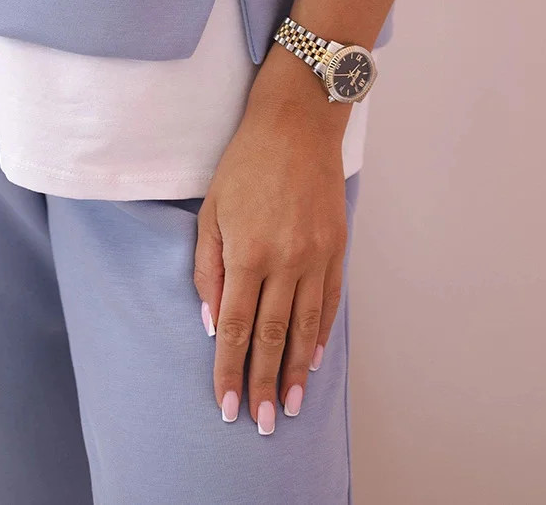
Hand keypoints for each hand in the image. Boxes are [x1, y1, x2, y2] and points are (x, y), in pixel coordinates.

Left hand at [193, 48, 350, 433]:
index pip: (234, 328)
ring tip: (290, 405)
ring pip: (304, 326)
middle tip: (262, 422)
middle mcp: (285, 260)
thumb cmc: (246, 162)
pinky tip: (312, 358)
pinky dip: (321, 333)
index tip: (225, 405)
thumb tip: (210, 320)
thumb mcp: (211, 210)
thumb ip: (208, 268)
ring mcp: (316, 255)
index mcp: (247, 252)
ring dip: (294, 370)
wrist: (298, 124)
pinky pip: (329, 300)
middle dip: (262, 383)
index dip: (228, 370)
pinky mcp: (337, 246)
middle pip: (271, 336)